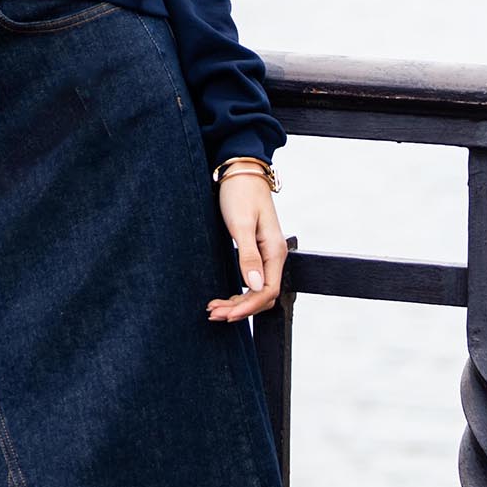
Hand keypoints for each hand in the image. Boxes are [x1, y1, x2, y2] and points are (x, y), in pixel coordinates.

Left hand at [206, 166, 285, 321]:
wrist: (240, 172)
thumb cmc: (240, 194)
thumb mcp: (240, 225)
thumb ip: (248, 257)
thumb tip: (255, 287)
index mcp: (274, 251)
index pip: (267, 291)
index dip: (247, 307)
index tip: (225, 315)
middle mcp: (274, 255)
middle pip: (262, 294)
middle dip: (239, 308)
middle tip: (212, 314)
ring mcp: (266, 254)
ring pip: (256, 289)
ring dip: (236, 302)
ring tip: (213, 309)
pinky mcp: (256, 251)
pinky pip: (251, 280)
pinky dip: (238, 291)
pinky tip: (223, 297)